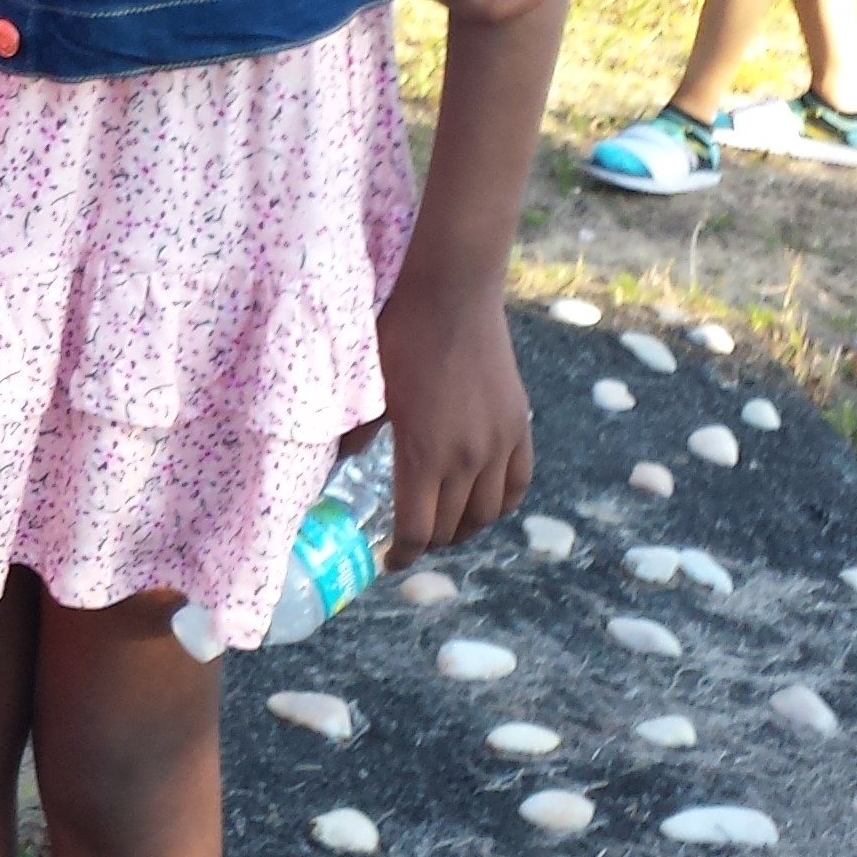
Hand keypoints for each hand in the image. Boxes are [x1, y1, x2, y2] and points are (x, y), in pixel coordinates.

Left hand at [377, 275, 532, 561]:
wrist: (451, 295)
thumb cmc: (400, 337)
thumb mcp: (368, 390)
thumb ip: (355, 435)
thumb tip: (337, 464)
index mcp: (423, 456)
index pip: (416, 531)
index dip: (402, 555)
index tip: (391, 561)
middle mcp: (467, 460)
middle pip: (451, 527)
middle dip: (428, 539)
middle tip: (412, 535)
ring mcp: (499, 444)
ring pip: (488, 512)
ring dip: (465, 527)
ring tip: (446, 523)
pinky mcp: (519, 425)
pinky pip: (517, 483)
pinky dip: (501, 502)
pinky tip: (485, 501)